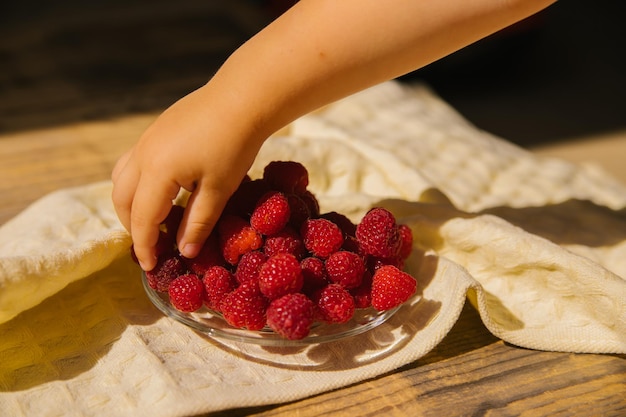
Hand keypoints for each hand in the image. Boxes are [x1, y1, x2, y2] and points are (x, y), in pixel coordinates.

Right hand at [112, 85, 262, 270]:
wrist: (242, 98)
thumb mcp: (219, 189)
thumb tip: (184, 252)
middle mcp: (143, 154)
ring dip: (131, 204)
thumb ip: (198, 222)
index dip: (144, 246)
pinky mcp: (155, 130)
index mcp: (157, 171)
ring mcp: (146, 139)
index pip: (142, 219)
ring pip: (121, 178)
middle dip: (133, 227)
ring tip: (154, 221)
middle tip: (153, 246)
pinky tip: (163, 191)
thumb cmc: (235, 144)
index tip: (150, 268)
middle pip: (122, 200)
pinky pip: (133, 163)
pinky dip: (138, 184)